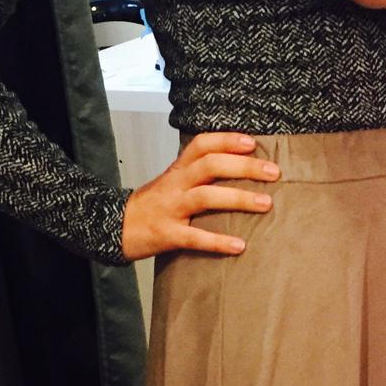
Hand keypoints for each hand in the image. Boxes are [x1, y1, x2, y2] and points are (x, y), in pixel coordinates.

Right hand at [120, 131, 280, 260]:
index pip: (202, 145)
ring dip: (238, 199)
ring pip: (205, 197)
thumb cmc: (150, 206)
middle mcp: (174, 185)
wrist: (112, 228)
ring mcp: (170, 209)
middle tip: (273, 173)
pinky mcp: (167, 235)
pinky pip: (194, 237)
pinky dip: (218, 241)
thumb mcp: (170, 183)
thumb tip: (236, 169)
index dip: (227, 140)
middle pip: (210, 166)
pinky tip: (239, 246)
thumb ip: (196, 175)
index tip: (252, 143)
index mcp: (177, 170)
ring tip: (266, 204)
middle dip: (244, 168)